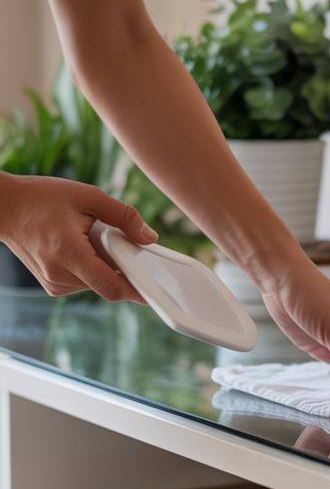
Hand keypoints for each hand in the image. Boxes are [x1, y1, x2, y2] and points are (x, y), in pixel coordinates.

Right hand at [0, 173, 156, 300]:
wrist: (5, 208)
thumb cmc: (44, 198)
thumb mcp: (88, 196)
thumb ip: (123, 216)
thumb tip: (149, 238)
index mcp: (69, 253)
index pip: (111, 286)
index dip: (137, 291)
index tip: (156, 291)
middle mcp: (60, 275)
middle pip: (108, 284)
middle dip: (120, 266)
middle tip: (115, 241)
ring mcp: (55, 284)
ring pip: (97, 283)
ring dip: (104, 265)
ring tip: (87, 238)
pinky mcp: (53, 286)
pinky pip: (85, 282)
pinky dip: (90, 267)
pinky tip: (79, 246)